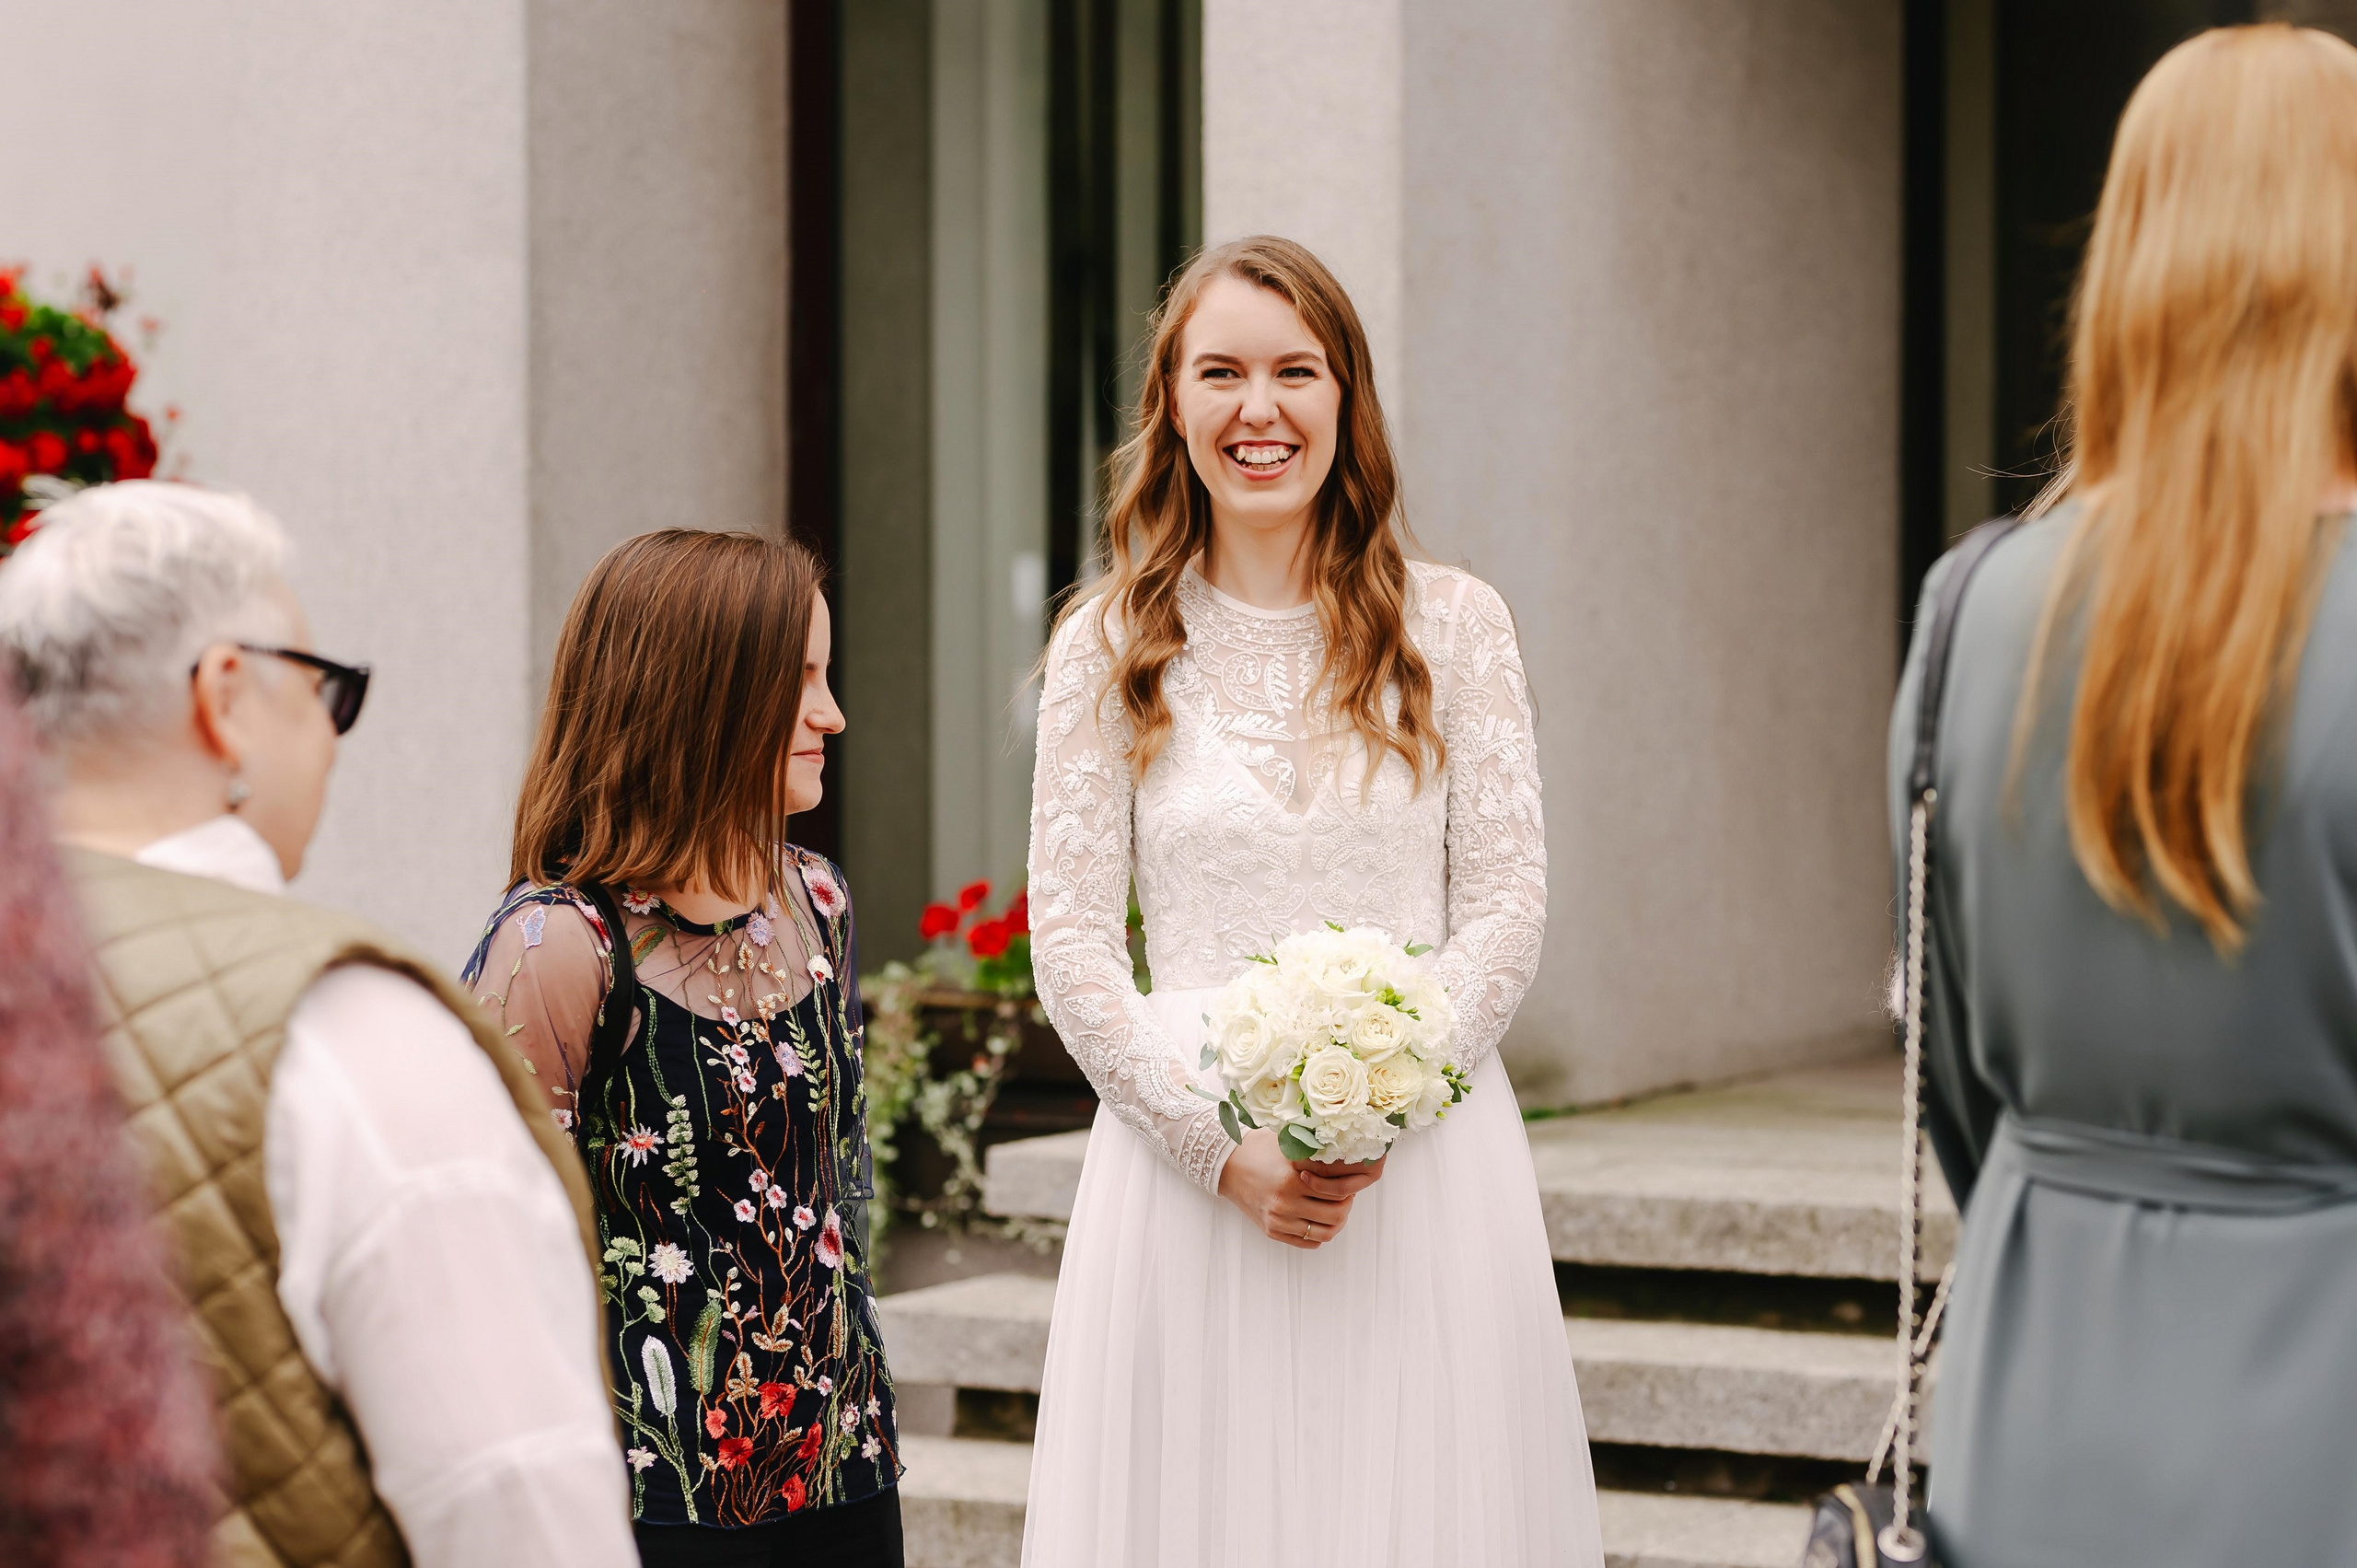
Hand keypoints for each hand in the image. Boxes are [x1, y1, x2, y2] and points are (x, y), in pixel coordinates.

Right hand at [1216, 1130, 1386, 1248]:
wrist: (1227, 1165)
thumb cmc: (1260, 1150)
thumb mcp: (1288, 1146)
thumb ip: (1315, 1154)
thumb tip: (1349, 1156)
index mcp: (1291, 1179)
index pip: (1336, 1190)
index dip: (1349, 1185)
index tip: (1350, 1179)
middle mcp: (1284, 1203)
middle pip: (1335, 1214)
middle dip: (1347, 1205)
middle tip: (1346, 1195)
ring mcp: (1278, 1220)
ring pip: (1325, 1233)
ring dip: (1337, 1222)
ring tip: (1336, 1209)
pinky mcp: (1272, 1231)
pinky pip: (1308, 1242)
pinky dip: (1320, 1234)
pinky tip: (1319, 1218)